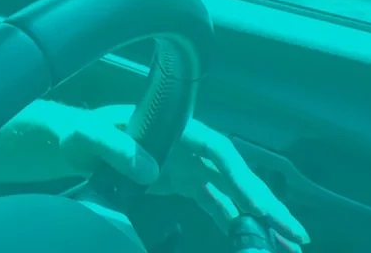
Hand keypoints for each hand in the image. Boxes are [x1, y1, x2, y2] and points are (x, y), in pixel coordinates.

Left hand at [58, 105, 309, 251]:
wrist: (74, 144)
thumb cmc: (82, 134)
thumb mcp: (90, 135)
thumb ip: (116, 147)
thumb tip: (151, 169)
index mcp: (176, 130)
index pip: (219, 150)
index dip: (240, 176)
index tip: (257, 204)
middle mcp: (190, 147)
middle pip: (236, 174)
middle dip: (268, 204)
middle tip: (296, 234)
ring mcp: (190, 166)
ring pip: (233, 192)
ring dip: (260, 217)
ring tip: (287, 244)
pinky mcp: (183, 183)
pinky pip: (217, 203)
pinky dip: (235, 221)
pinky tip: (253, 239)